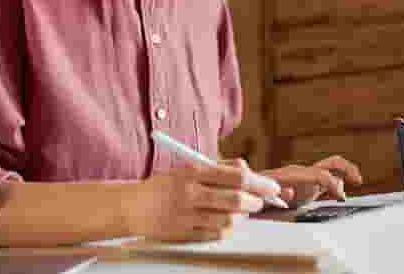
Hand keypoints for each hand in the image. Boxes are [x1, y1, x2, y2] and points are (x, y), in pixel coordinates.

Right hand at [124, 159, 275, 241]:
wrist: (131, 207)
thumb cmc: (165, 185)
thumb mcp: (188, 168)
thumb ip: (218, 168)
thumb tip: (248, 170)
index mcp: (193, 172)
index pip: (236, 177)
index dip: (260, 183)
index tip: (272, 187)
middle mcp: (190, 193)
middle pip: (236, 200)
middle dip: (255, 202)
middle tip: (260, 202)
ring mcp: (186, 215)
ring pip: (229, 220)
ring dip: (242, 217)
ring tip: (242, 212)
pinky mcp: (184, 234)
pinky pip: (216, 235)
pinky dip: (227, 230)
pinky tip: (226, 223)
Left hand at [261, 155, 362, 207]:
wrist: (247, 189)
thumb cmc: (253, 193)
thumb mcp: (258, 193)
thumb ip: (267, 189)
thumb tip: (283, 189)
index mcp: (294, 175)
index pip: (321, 175)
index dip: (333, 184)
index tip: (341, 198)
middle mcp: (303, 173)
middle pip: (332, 163)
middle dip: (347, 169)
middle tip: (358, 180)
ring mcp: (306, 179)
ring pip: (332, 171)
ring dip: (345, 177)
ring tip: (352, 191)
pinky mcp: (307, 188)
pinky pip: (327, 184)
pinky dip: (337, 188)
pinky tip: (340, 200)